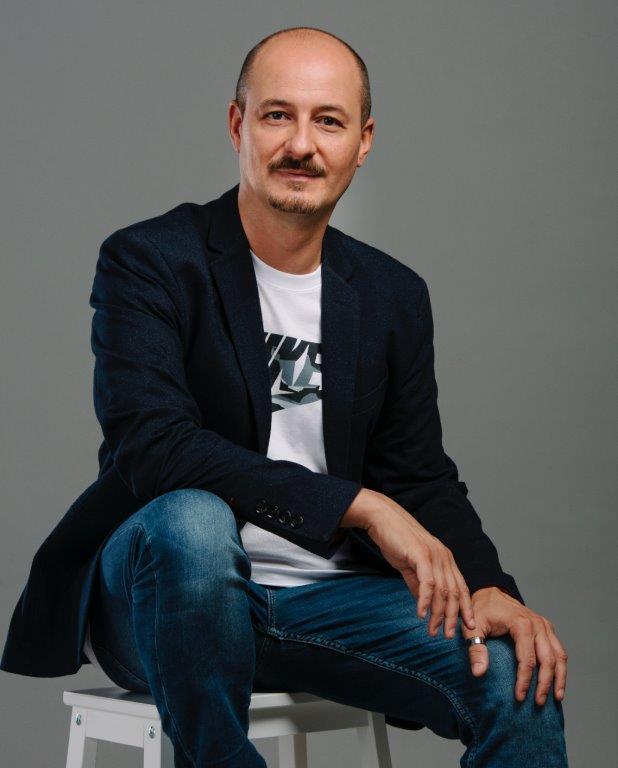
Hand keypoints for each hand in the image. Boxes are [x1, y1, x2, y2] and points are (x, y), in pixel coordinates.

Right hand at [358, 494, 476, 634]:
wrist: (383, 519)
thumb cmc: (396, 541)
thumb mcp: (411, 566)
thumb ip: (419, 584)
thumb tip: (424, 604)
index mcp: (445, 559)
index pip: (461, 587)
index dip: (466, 607)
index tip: (468, 626)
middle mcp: (444, 557)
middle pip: (454, 592)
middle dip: (453, 617)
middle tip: (448, 636)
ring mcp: (434, 555)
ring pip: (442, 591)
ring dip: (438, 614)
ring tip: (432, 630)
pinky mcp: (421, 555)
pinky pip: (427, 583)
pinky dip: (424, 601)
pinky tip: (420, 615)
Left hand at [462, 586, 567, 705]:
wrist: (491, 592)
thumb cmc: (481, 610)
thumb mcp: (473, 627)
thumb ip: (476, 649)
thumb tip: (479, 673)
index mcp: (521, 623)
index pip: (528, 659)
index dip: (524, 680)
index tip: (519, 697)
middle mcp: (537, 624)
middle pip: (548, 659)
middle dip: (544, 683)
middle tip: (539, 702)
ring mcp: (544, 625)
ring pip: (559, 655)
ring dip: (559, 677)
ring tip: (556, 697)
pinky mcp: (547, 628)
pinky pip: (558, 649)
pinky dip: (560, 667)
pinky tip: (557, 682)